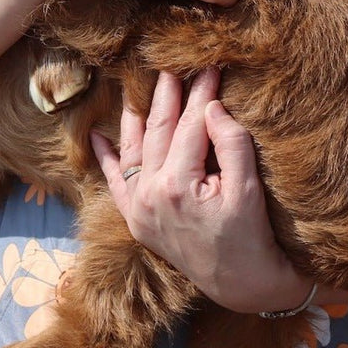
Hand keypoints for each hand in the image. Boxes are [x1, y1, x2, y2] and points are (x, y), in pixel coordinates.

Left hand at [91, 68, 310, 313]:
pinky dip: (106, 158)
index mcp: (177, 185)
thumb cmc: (251, 236)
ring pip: (133, 148)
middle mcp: (150, 195)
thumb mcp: (248, 189)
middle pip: (158, 129)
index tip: (210, 66)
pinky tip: (96, 135)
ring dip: (136, 114)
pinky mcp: (136, 220)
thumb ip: (232, 143)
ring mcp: (138, 209)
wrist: (243, 285)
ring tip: (136, 83)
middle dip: (168, 93)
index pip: (189, 124)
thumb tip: (211, 106)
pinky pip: (116, 183)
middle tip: (174, 62)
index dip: (201, 92)